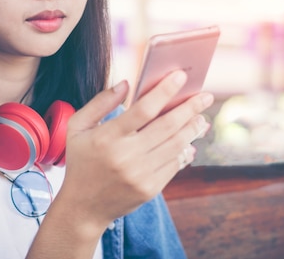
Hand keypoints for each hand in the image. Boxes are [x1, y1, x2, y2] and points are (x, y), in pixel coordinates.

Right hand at [56, 70, 212, 232]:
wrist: (83, 207)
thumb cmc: (81, 161)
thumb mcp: (77, 127)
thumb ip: (100, 103)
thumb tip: (126, 84)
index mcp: (107, 138)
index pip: (143, 109)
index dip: (164, 91)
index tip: (180, 76)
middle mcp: (126, 157)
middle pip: (167, 127)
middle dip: (190, 108)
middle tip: (205, 96)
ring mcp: (140, 175)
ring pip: (175, 145)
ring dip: (192, 129)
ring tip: (201, 117)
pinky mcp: (150, 189)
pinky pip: (174, 165)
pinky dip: (184, 150)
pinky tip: (190, 140)